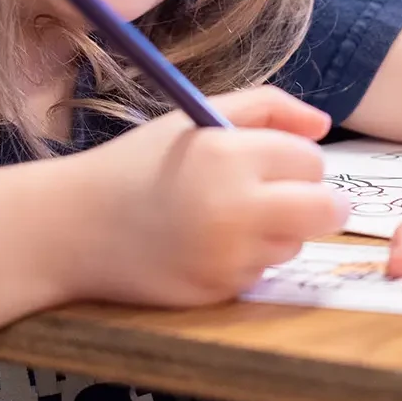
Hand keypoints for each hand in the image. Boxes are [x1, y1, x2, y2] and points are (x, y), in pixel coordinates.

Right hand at [65, 87, 347, 307]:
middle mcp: (235, 210)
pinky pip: (261, 273)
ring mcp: (228, 258)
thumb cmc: (139, 163)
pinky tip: (208, 244)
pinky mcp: (219, 293)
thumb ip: (267, 107)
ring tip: (228, 216)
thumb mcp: (197, 117)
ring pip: (295, 244)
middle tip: (284, 195)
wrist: (75, 228)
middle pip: (326, 210)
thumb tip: (323, 124)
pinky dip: (247, 260)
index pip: (311, 161)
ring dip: (278, 231)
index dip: (296, 159)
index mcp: (229, 155)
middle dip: (315, 200)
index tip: (271, 161)